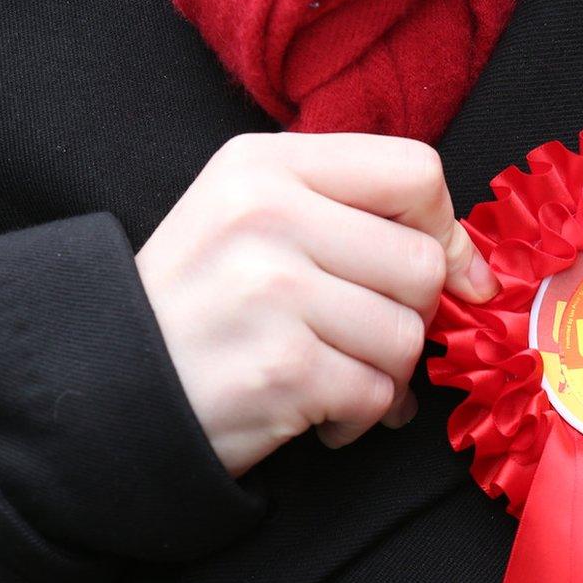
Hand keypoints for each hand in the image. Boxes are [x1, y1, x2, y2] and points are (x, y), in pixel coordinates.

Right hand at [135, 133, 498, 476]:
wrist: (107, 385)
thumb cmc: (201, 303)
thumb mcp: (257, 221)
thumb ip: (360, 219)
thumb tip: (475, 273)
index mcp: (265, 165)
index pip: (414, 171)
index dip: (443, 228)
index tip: (441, 270)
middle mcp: (266, 215)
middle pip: (422, 262)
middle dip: (412, 315)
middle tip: (364, 334)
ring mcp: (272, 291)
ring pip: (407, 336)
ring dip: (385, 373)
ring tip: (334, 374)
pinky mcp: (282, 368)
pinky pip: (379, 395)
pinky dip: (361, 417)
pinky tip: (318, 410)